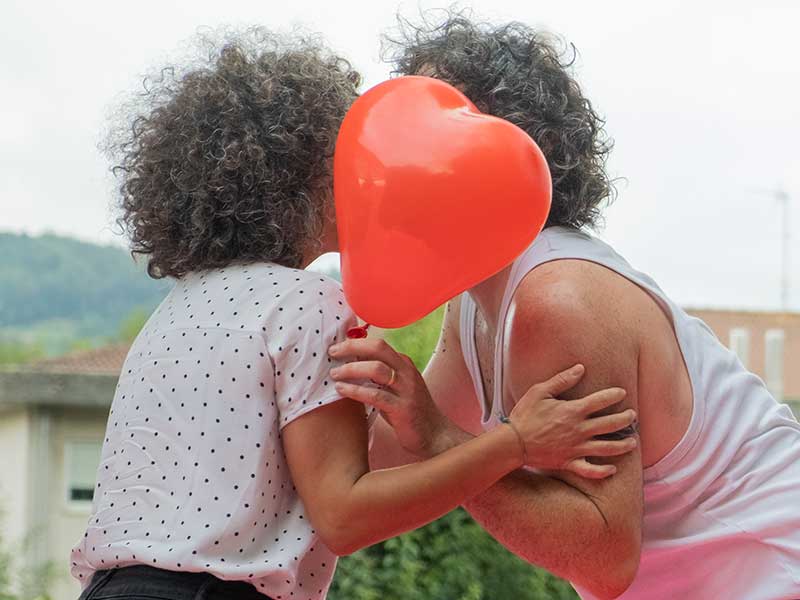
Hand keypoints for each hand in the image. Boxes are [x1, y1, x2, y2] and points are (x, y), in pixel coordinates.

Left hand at [329, 338, 448, 456]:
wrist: (435, 435)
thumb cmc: (408, 412)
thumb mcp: (394, 389)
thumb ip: (377, 376)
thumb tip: (350, 364)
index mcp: (403, 364)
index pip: (378, 344)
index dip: (355, 342)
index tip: (337, 346)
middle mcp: (406, 372)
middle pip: (378, 348)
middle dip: (352, 347)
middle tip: (332, 352)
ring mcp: (406, 389)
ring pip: (376, 369)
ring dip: (352, 369)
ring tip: (334, 374)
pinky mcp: (403, 408)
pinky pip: (375, 395)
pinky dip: (356, 390)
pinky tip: (342, 390)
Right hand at [507, 364, 636, 478]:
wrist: (513, 443)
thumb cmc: (525, 415)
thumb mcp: (540, 391)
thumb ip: (562, 379)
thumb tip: (580, 368)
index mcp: (573, 411)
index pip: (600, 401)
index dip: (614, 395)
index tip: (622, 393)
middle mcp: (579, 430)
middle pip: (610, 424)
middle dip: (626, 419)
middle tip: (633, 416)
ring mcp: (576, 448)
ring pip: (607, 448)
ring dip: (623, 445)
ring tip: (633, 442)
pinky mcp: (569, 462)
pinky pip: (591, 470)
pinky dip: (603, 471)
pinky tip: (612, 469)